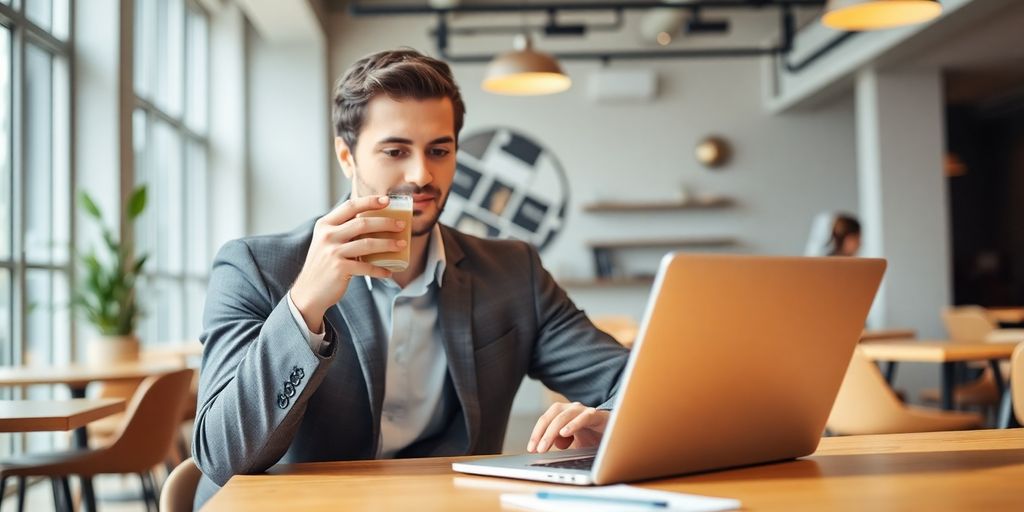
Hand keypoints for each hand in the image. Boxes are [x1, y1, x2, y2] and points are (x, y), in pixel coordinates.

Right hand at [290, 195, 406, 331]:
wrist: (309, 292)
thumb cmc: (323, 265)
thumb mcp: (326, 242)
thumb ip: (343, 231)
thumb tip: (374, 222)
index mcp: (325, 225)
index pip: (350, 206)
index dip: (370, 201)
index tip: (387, 200)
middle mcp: (327, 236)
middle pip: (363, 223)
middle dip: (386, 223)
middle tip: (402, 225)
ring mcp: (333, 252)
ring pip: (368, 243)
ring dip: (388, 244)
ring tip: (402, 245)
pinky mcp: (340, 268)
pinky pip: (367, 267)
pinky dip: (380, 269)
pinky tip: (389, 272)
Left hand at [527, 402, 609, 453]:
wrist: (617, 435)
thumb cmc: (593, 438)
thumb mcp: (573, 443)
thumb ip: (560, 443)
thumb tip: (548, 446)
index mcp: (564, 414)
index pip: (545, 419)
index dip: (536, 433)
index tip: (530, 448)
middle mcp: (573, 409)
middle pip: (551, 416)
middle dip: (541, 433)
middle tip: (537, 449)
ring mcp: (584, 411)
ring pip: (563, 416)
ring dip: (552, 432)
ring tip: (545, 446)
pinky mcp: (597, 415)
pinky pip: (583, 417)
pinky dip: (573, 424)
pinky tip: (565, 433)